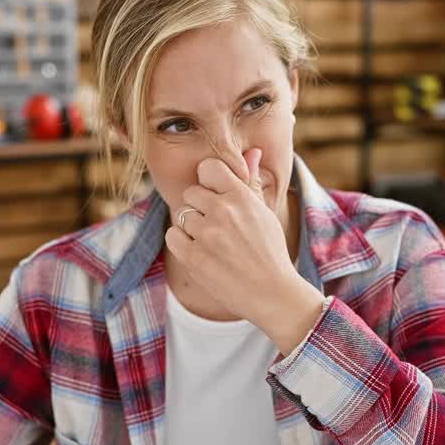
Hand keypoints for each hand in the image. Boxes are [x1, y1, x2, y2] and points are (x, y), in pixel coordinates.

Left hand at [165, 148, 324, 353]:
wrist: (272, 293)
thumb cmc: (269, 251)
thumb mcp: (264, 212)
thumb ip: (251, 181)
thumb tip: (252, 150)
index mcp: (241, 197)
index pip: (208, 168)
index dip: (208, 181)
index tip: (215, 196)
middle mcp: (223, 211)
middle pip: (191, 193)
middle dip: (199, 207)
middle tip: (216, 227)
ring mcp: (206, 234)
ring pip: (181, 214)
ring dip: (191, 227)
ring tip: (212, 243)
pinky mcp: (193, 257)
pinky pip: (172, 235)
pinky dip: (181, 242)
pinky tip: (200, 252)